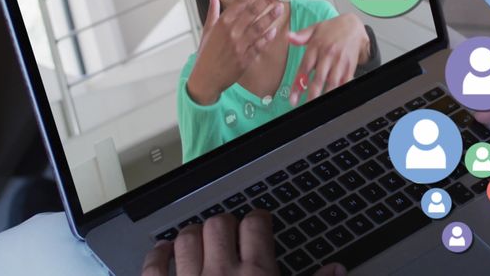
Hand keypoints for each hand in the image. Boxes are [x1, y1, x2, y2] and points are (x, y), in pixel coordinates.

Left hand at [141, 210, 344, 275]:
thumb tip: (336, 270)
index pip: (256, 226)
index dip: (259, 220)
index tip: (259, 223)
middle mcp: (221, 275)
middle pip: (219, 225)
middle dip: (226, 225)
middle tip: (231, 233)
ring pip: (187, 239)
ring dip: (194, 235)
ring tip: (201, 240)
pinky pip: (153, 266)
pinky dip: (158, 254)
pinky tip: (165, 252)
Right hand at [187, 0, 285, 104]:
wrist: (206, 78)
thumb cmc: (206, 54)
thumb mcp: (207, 29)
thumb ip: (213, 10)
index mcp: (221, 24)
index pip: (239, 2)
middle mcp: (231, 33)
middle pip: (251, 13)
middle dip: (265, 0)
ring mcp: (239, 46)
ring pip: (258, 28)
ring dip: (270, 17)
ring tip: (280, 8)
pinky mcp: (246, 59)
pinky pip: (259, 46)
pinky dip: (267, 38)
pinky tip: (275, 31)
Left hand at [287, 13, 369, 105]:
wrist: (354, 25)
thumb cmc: (332, 28)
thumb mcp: (315, 28)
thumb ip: (301, 36)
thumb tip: (288, 37)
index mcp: (317, 46)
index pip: (305, 68)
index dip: (298, 84)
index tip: (293, 98)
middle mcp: (328, 54)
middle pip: (319, 78)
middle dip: (312, 94)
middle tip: (306, 105)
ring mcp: (340, 61)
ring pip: (332, 82)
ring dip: (325, 95)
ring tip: (318, 105)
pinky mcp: (350, 66)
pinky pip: (345, 80)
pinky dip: (340, 89)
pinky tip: (334, 97)